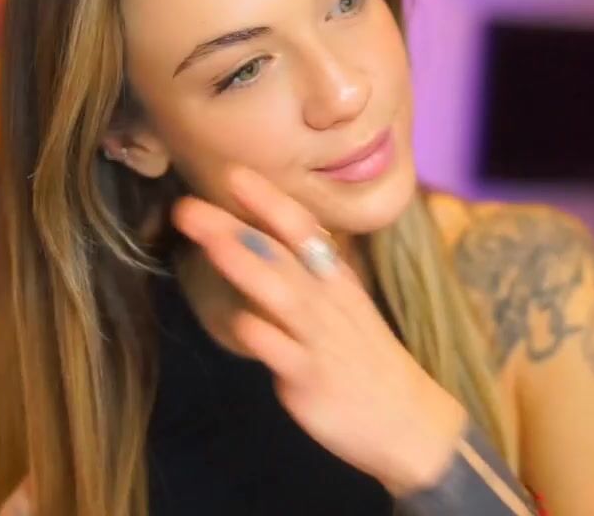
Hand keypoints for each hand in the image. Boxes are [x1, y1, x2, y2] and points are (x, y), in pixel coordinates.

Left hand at [171, 167, 466, 496]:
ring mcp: (319, 338)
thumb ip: (302, 275)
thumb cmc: (362, 357)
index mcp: (334, 278)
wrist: (406, 421)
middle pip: (279, 254)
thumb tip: (253, 242)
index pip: (301, 228)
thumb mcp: (341, 305)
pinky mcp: (311, 378)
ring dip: (244, 266)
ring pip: (280, 295)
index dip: (268, 200)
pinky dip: (261, 336)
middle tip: (187, 205)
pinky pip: (283, 354)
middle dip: (234, 226)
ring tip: (209, 244)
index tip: (233, 173)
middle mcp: (326, 299)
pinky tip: (237, 323)